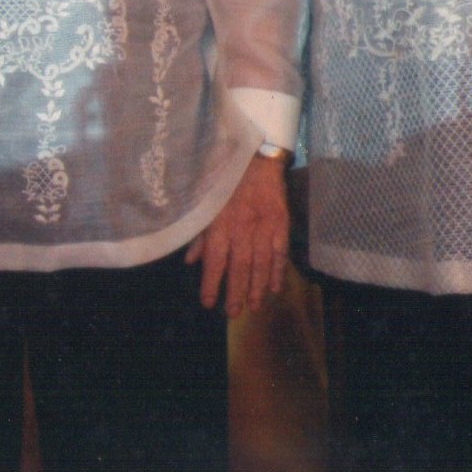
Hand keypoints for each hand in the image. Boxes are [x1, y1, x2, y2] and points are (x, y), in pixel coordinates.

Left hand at [186, 153, 289, 317]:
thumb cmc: (225, 180)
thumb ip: (199, 234)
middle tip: (234, 313)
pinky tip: (275, 287)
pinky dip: (278, 271)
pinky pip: (280, 252)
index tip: (209, 303)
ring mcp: (263, 227)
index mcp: (220, 224)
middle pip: (239, 267)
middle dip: (236, 292)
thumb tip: (190, 261)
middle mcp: (241, 228)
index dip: (211, 283)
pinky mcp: (281, 223)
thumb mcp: (205, 204)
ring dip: (258, 287)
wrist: (256, 158)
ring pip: (261, 264)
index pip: (214, 261)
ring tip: (255, 306)